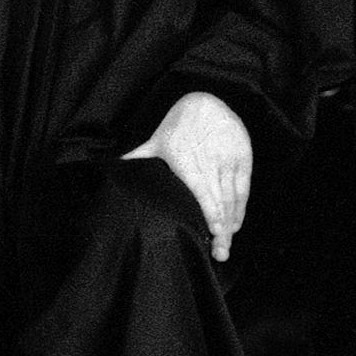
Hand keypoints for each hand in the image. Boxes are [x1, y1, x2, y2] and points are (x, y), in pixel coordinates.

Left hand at [123, 90, 252, 262]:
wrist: (207, 101)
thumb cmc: (177, 126)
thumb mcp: (155, 141)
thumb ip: (137, 157)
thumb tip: (111, 165)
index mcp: (187, 160)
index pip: (202, 192)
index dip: (211, 213)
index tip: (214, 231)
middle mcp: (211, 161)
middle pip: (219, 202)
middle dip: (221, 230)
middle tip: (220, 254)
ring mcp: (228, 160)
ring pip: (233, 198)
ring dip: (232, 224)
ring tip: (226, 245)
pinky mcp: (243, 159)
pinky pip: (243, 189)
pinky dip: (240, 209)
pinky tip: (234, 225)